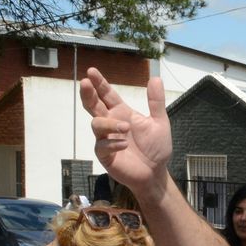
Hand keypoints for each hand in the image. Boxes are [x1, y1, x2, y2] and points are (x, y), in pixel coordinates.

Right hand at [79, 68, 170, 193]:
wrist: (156, 173)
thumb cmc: (156, 148)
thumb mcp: (160, 123)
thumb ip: (156, 102)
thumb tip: (156, 78)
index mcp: (122, 113)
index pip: (107, 95)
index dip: (100, 83)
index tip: (92, 71)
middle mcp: (111, 124)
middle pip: (93, 106)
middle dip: (88, 94)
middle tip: (86, 83)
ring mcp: (106, 139)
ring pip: (97, 125)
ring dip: (109, 124)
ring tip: (125, 128)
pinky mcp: (106, 156)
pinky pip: (102, 146)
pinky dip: (112, 143)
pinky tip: (124, 145)